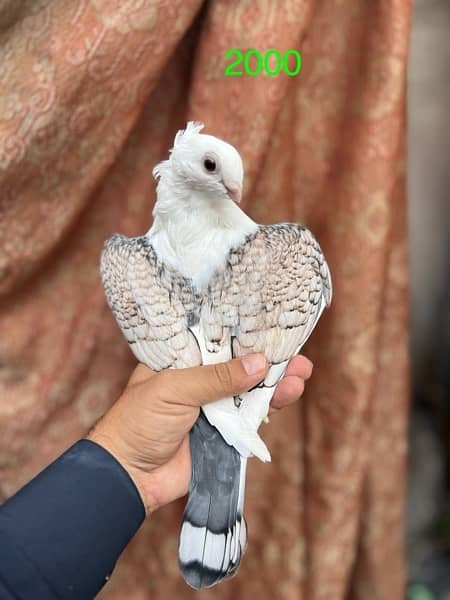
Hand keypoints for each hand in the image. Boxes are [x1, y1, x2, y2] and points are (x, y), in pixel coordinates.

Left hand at [88, 353, 312, 513]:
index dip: (245, 333)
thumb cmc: (139, 421)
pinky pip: (251, 417)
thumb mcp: (174, 389)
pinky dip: (271, 407)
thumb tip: (260, 364)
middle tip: (296, 355)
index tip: (274, 326)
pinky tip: (289, 394)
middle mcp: (200, 379)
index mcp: (182, 359)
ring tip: (301, 374)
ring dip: (276, 382)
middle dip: (269, 359)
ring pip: (250, 390)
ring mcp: (213, 406)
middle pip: (241, 364)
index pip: (218, 339)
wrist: (129, 476)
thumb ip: (216, 377)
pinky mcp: (224, 432)